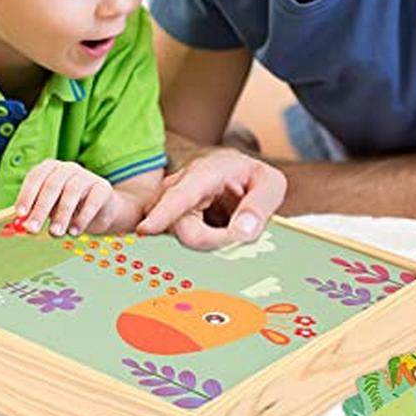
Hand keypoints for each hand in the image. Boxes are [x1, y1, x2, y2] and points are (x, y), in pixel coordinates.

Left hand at [15, 160, 142, 236]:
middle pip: (52, 185)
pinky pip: (92, 201)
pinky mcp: (102, 187)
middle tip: (33, 229)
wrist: (100, 210)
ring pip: (71, 192)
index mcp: (50, 169)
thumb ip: (34, 215)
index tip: (20, 214)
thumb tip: (20, 226)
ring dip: (61, 214)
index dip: (26, 195)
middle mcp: (67, 168)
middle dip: (40, 209)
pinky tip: (74, 231)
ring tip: (55, 233)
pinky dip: (82, 217)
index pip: (35, 177)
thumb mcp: (49, 210)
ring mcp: (86, 176)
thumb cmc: (67, 208)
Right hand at [136, 147, 285, 249]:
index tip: (145, 229)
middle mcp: (180, 186)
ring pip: (180, 236)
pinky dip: (204, 243)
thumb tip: (243, 232)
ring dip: (209, 241)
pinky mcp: (172, 221)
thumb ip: (259, 206)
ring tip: (232, 224)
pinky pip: (183, 240)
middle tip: (241, 236)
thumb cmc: (252, 176)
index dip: (162, 214)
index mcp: (204, 172)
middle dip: (211, 240)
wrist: (238, 174)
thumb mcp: (270, 184)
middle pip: (180, 227)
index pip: (179, 195)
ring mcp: (172, 204)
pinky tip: (219, 231)